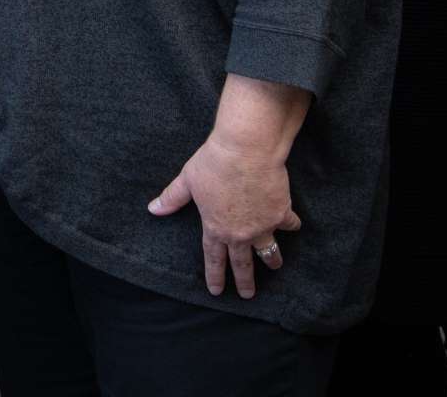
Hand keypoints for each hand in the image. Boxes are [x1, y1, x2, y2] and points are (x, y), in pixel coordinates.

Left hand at [147, 130, 301, 299]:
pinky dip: (291, 224)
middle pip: (242, 264)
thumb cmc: (214, 163)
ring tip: (275, 266)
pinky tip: (293, 225)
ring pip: (268, 251)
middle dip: (245, 282)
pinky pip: (288, 224)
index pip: (214, 259)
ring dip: (272, 260)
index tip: (216, 291)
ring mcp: (262, 226)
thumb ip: (172, 198)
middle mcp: (239, 233)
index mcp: (215, 228)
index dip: (215, 276)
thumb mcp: (188, 180)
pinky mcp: (281, 213)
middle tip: (247, 295)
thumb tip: (153, 209)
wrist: (246, 150)